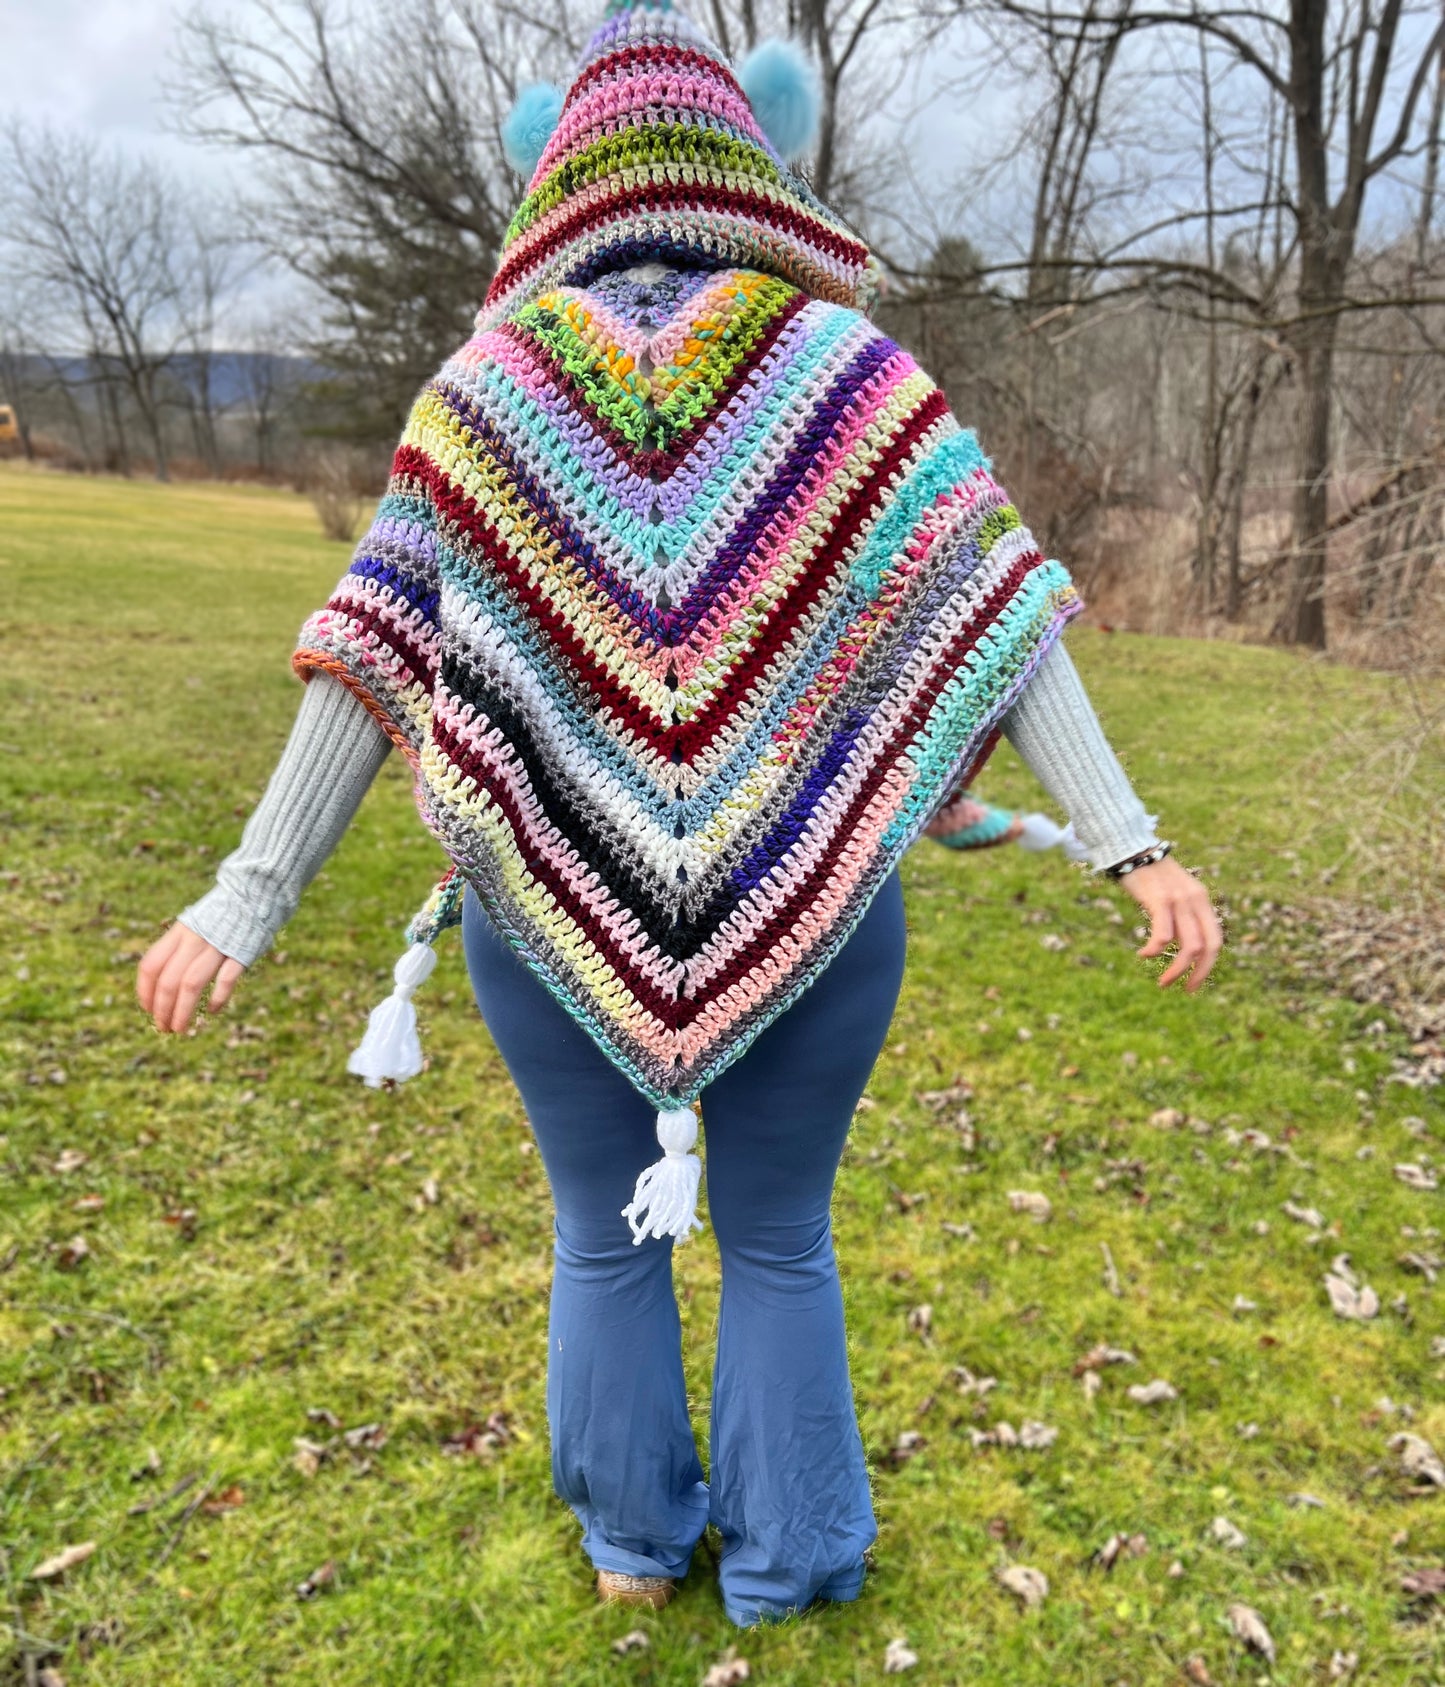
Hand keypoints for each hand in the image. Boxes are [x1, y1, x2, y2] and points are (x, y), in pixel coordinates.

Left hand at [136, 921, 246, 1033]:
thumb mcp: (190, 927)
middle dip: (162, 1009)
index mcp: (178, 932)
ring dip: (182, 1011)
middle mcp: (194, 939)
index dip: (145, 991)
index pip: (150, 966)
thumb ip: (174, 950)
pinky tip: (212, 1011)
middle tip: (163, 1027)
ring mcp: (217, 946)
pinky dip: (218, 998)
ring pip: (191, 984)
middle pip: (169, 980)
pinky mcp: (240, 953)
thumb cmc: (219, 919)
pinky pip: (226, 980)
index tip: (148, 1010)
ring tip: (180, 1029)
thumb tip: (158, 987)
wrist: (253, 896)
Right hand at [1119, 856, 1222, 992]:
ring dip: (1176, 970)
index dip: (1208, 966)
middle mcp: (1195, 901)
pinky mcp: (1160, 900)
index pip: (1216, 941)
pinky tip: (1143, 954)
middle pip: (1207, 947)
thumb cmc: (1149, 875)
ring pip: (1188, 946)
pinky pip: (1164, 934)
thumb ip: (1182, 915)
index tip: (1194, 984)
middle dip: (1197, 974)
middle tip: (1184, 990)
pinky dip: (1155, 950)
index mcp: (1202, 901)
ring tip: (1163, 982)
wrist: (1132, 848)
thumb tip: (1181, 944)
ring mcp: (1179, 900)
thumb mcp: (1174, 894)